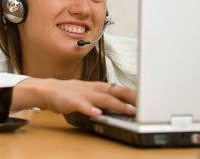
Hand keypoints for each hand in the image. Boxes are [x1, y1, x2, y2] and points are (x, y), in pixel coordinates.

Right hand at [12, 78, 136, 116]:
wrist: (49, 90)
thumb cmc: (71, 92)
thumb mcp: (90, 92)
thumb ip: (105, 97)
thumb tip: (123, 103)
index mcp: (99, 87)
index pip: (120, 89)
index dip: (135, 94)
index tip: (150, 98)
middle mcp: (94, 89)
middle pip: (116, 92)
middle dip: (132, 98)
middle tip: (146, 104)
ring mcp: (84, 95)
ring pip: (103, 99)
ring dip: (117, 105)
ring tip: (129, 111)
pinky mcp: (73, 102)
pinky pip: (83, 106)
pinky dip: (90, 109)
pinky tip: (97, 114)